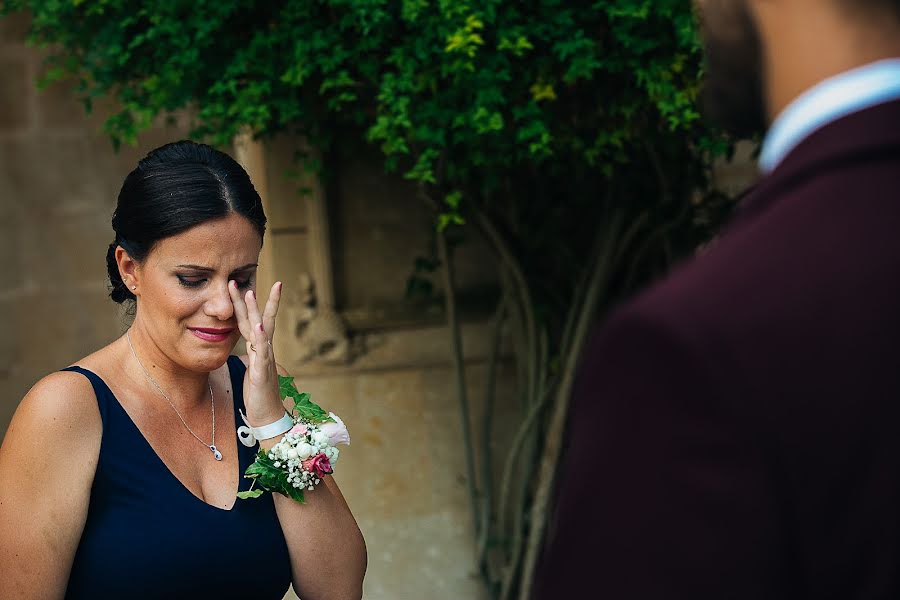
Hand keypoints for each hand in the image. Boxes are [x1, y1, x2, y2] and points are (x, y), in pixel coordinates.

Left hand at [229, 280, 283, 424]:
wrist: (268, 417)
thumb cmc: (259, 394)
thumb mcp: (251, 369)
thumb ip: (250, 354)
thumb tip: (246, 344)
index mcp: (258, 349)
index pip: (253, 321)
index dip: (249, 303)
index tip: (246, 283)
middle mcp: (264, 350)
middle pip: (258, 319)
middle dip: (252, 299)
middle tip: (246, 278)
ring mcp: (265, 359)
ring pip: (261, 330)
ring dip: (255, 311)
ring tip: (251, 293)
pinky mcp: (263, 372)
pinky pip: (262, 353)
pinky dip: (262, 339)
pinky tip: (260, 327)